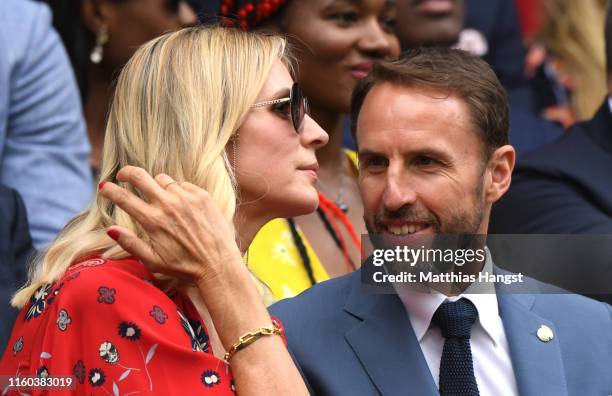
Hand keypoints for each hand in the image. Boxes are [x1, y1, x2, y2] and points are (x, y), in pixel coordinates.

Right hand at [99, 166, 242, 284]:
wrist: (218, 264)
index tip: (104, 186)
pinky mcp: (202, 195)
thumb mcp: (153, 261)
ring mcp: (186, 198)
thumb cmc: (185, 267)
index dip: (109, 190)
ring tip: (162, 201)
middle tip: (123, 175)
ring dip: (157, 186)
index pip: (123, 197)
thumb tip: (110, 229)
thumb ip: (130, 243)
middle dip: (127, 173)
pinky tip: (183, 207)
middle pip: (139, 176)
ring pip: (162, 179)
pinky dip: (179, 192)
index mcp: (152, 221)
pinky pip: (183, 185)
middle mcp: (168, 205)